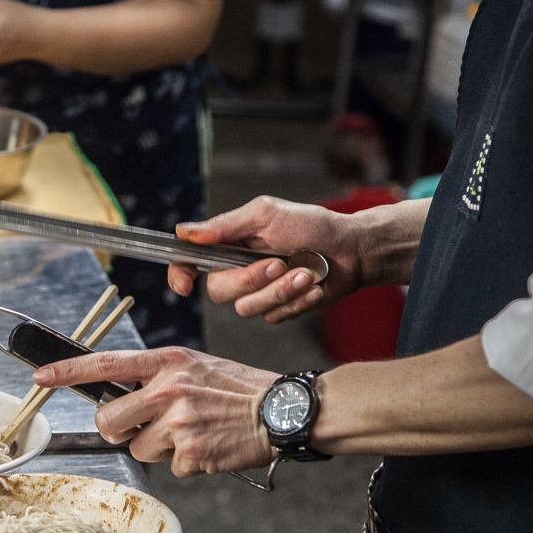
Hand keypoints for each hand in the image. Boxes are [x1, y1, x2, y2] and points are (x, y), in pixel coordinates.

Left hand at [32, 347, 276, 476]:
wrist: (282, 411)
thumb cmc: (237, 390)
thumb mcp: (194, 366)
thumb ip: (156, 376)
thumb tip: (117, 394)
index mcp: (167, 361)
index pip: (106, 363)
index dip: (67, 372)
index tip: (40, 378)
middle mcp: (169, 388)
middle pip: (109, 420)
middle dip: (120, 429)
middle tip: (149, 425)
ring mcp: (179, 422)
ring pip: (138, 447)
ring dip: (160, 448)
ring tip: (192, 433)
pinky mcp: (191, 453)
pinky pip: (169, 468)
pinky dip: (186, 464)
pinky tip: (207, 447)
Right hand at [169, 196, 366, 323]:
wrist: (352, 250)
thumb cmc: (313, 225)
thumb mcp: (266, 215)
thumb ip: (226, 226)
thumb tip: (185, 232)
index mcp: (230, 245)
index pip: (191, 261)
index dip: (180, 275)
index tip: (185, 286)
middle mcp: (239, 270)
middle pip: (219, 291)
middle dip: (251, 280)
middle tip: (279, 264)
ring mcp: (259, 292)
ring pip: (247, 308)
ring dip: (281, 290)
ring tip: (306, 273)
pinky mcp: (279, 309)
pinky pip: (273, 317)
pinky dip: (297, 301)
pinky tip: (313, 286)